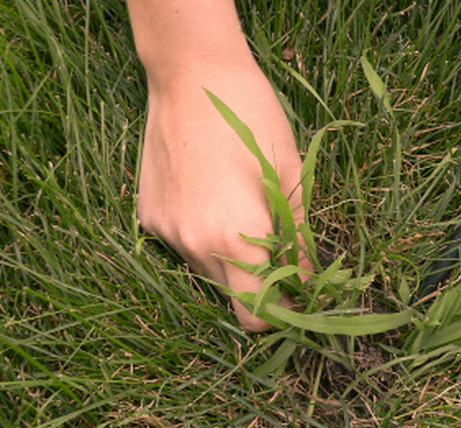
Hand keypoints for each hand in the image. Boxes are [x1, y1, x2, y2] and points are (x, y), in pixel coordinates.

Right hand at [136, 61, 309, 331]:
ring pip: (207, 271)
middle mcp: (194, 246)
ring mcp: (166, 232)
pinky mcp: (148, 216)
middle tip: (280, 250)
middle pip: (232, 296)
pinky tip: (211, 195)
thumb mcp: (291, 177)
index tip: (298, 295)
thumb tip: (310, 280)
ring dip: (231, 258)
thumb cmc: (254, 119)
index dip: (282, 313)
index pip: (256, 317)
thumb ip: (300, 239)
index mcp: (236, 239)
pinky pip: (184, 243)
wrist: (191, 73)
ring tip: (244, 211)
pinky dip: (203, 235)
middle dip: (260, 284)